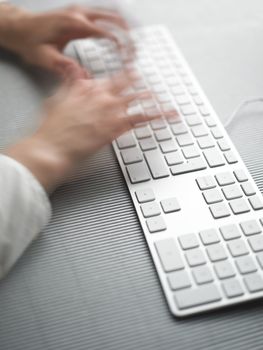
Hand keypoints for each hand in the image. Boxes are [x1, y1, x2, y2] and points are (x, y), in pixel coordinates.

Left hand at [0, 4, 129, 76]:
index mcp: (74, 24)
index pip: (107, 32)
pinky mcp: (79, 13)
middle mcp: (79, 13)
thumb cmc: (31, 42)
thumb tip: (84, 77)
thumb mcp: (44, 58)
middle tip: (137, 48)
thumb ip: (64, 66)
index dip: (122, 45)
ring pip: (111, 12)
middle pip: (114, 17)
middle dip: (129, 34)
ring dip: (125, 25)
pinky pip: (103, 14)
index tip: (129, 58)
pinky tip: (121, 31)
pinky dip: (115, 22)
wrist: (20, 28)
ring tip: (136, 39)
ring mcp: (79, 10)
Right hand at [5, 72, 162, 192]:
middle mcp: (101, 95)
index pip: (112, 79)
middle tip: (151, 87)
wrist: (50, 149)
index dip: (125, 77)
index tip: (132, 78)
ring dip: (155, 98)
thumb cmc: (50, 130)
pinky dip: (159, 117)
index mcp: (86, 88)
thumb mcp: (56, 100)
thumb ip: (69, 86)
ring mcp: (110, 110)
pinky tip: (169, 117)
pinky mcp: (117, 127)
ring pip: (140, 97)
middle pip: (128, 82)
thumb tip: (76, 75)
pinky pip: (143, 118)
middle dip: (142, 83)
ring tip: (166, 102)